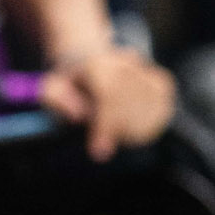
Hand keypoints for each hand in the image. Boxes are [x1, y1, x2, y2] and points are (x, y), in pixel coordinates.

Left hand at [40, 44, 175, 159]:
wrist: (92, 66)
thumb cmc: (70, 85)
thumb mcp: (52, 90)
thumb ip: (56, 100)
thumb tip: (78, 116)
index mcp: (97, 63)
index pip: (110, 95)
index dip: (106, 126)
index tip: (98, 152)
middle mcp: (126, 61)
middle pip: (131, 106)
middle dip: (115, 129)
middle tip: (100, 140)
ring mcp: (148, 71)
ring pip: (150, 112)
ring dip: (131, 129)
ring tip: (112, 125)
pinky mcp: (163, 83)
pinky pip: (162, 113)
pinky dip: (146, 125)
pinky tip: (129, 122)